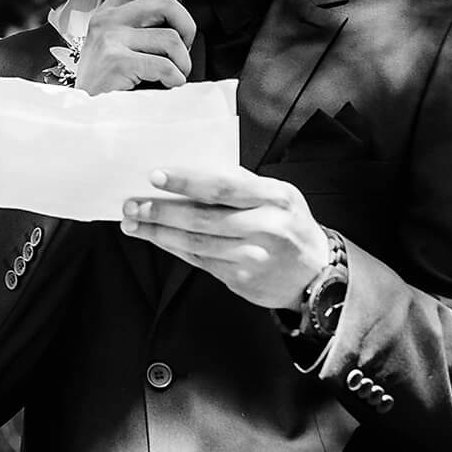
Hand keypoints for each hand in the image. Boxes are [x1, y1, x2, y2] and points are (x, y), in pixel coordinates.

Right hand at [74, 0, 197, 93]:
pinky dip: (175, 79)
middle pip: (166, 2)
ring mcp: (109, 39)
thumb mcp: (119, 45)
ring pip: (171, 38)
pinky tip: (166, 86)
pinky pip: (166, 65)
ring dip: (182, 63)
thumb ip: (140, 24)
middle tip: (181, 50)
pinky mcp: (116, 60)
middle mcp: (106, 19)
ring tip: (172, 76)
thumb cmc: (111, 83)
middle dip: (187, 27)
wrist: (85, 116)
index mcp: (108, 11)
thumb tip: (178, 8)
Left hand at [121, 167, 333, 310]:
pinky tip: (156, 238)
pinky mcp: (243, 280)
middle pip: (202, 218)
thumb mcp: (279, 196)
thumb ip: (241, 184)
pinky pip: (200, 261)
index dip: (186, 181)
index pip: (223, 187)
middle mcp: (266, 227)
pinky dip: (173, 248)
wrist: (319, 275)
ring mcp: (254, 257)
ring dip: (158, 232)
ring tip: (133, 223)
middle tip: (132, 205)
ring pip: (196, 243)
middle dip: (160, 211)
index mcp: (275, 197)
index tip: (155, 177)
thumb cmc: (290, 226)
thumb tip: (190, 171)